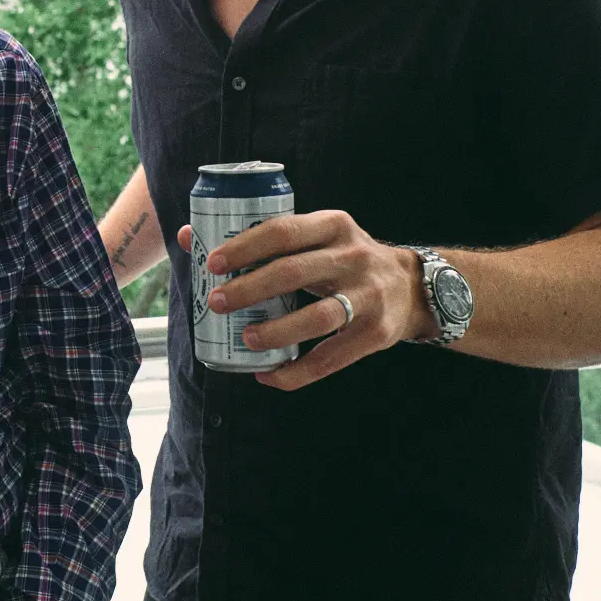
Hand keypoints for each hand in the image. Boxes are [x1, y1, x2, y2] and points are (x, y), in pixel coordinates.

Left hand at [178, 210, 435, 390]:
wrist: (412, 287)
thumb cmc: (343, 259)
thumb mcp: (315, 237)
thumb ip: (261, 238)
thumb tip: (187, 236)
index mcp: (333, 225)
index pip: (283, 231)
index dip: (245, 247)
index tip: (212, 263)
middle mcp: (353, 256)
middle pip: (294, 272)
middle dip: (250, 289)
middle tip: (218, 302)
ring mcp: (368, 296)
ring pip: (317, 317)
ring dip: (276, 331)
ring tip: (245, 339)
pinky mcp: (376, 333)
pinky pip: (331, 359)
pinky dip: (297, 372)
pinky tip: (269, 375)